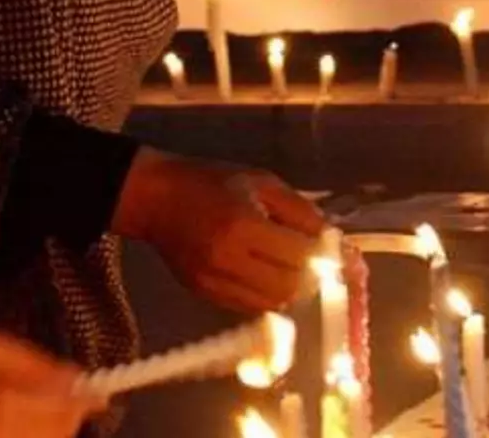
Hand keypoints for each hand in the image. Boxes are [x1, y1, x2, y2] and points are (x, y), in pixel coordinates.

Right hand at [0, 332, 104, 437]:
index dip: (81, 400)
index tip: (89, 390)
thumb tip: (95, 390)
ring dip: (47, 432)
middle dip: (64, 419)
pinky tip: (11, 425)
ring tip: (21, 412)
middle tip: (49, 399)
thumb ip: (45, 370)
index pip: (67, 411)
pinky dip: (29, 437)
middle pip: (58, 436)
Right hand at [113, 149, 326, 312]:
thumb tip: (332, 239)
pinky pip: (250, 306)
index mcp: (243, 225)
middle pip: (289, 286)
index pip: (299, 255)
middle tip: (310, 258)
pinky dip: (266, 295)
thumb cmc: (211, 182)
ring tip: (287, 265)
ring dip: (289, 288)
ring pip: (272, 303)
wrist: (157, 199)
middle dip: (308, 274)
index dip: (322, 254)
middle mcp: (229, 260)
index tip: (332, 248)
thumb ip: (299, 210)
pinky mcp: (205, 294)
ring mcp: (214, 282)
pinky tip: (265, 273)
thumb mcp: (260, 181)